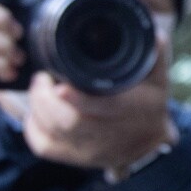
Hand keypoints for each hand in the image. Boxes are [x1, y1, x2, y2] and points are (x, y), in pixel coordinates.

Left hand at [20, 38, 174, 174]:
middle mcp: (110, 134)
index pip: (103, 108)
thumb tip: (154, 32)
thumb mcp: (158, 80)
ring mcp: (91, 150)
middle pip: (70, 122)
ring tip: (39, 89)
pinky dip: (32, 128)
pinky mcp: (75, 158)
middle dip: (46, 99)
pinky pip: (44, 147)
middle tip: (42, 78)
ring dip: (37, 108)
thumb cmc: (149, 106)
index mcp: (131, 111)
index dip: (77, 98)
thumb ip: (154, 55)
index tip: (59, 84)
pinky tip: (35, 112)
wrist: (150, 143)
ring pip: (53, 133)